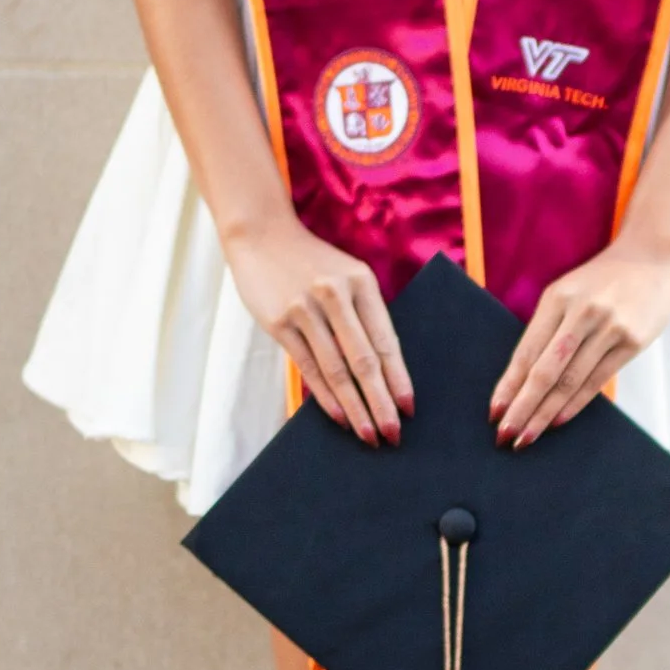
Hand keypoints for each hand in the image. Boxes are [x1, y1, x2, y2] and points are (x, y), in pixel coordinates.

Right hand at [222, 212, 411, 442]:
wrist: (261, 235)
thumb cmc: (310, 262)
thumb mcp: (345, 275)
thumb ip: (362, 313)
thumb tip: (380, 370)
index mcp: (361, 282)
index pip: (385, 340)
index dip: (398, 378)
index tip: (408, 408)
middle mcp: (335, 294)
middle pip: (364, 360)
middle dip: (381, 402)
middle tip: (393, 434)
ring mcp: (305, 308)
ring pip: (336, 369)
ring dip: (355, 407)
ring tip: (368, 434)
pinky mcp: (279, 322)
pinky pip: (308, 367)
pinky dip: (325, 396)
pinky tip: (339, 417)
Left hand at [490, 234, 669, 447]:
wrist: (653, 256)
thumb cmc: (604, 279)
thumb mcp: (569, 291)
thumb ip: (549, 328)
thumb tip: (524, 377)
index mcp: (557, 298)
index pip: (526, 352)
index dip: (509, 385)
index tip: (494, 412)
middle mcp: (581, 313)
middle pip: (544, 371)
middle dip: (522, 408)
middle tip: (505, 435)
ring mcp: (608, 328)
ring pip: (570, 381)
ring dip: (545, 413)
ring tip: (528, 437)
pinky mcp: (632, 342)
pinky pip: (597, 380)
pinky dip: (575, 404)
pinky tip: (558, 421)